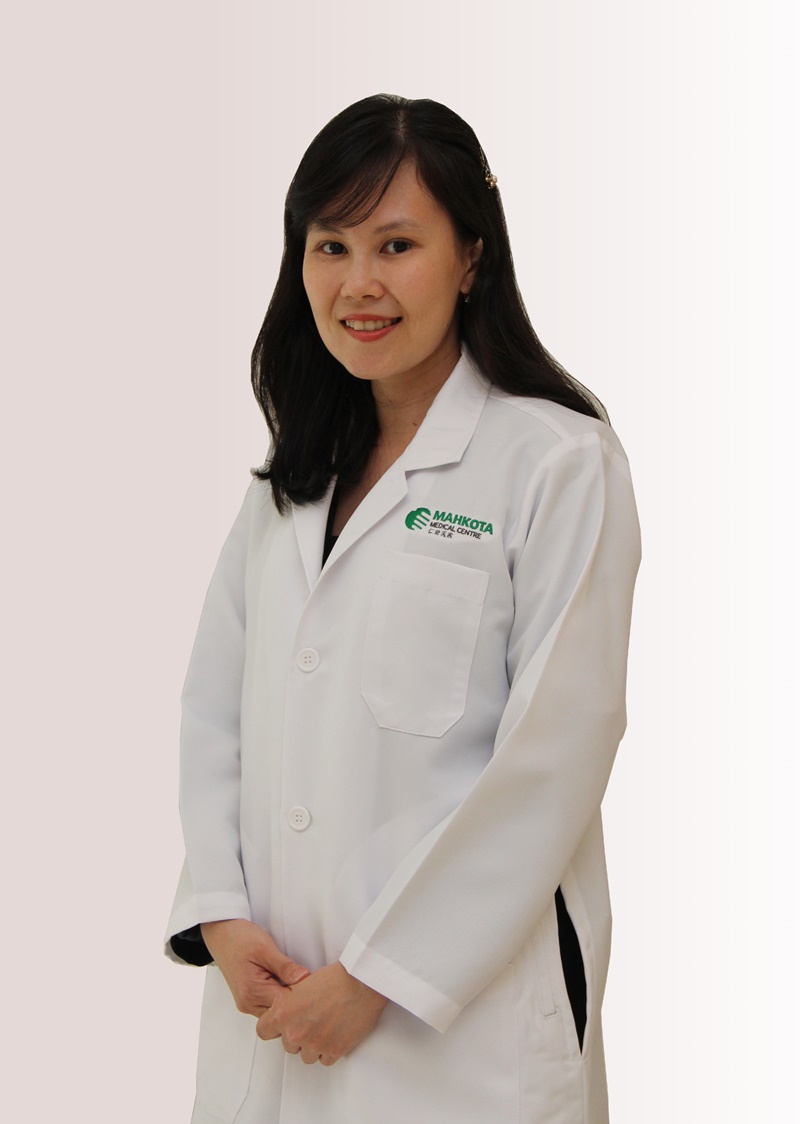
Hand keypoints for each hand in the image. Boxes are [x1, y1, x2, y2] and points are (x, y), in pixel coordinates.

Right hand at [200, 919, 310, 1016]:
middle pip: (281, 1013)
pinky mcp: (249, 999)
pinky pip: (269, 1006)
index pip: (285, 1005)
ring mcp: (247, 1003)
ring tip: (299, 982)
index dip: (303, 995)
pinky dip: (280, 997)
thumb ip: (285, 966)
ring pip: (276, 1012)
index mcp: (252, 992)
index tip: (316, 984)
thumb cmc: (239, 938)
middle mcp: (248, 1003)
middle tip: (312, 984)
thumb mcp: (266, 948)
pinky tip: (288, 984)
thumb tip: (305, 979)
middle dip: (297, 1001)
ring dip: (289, 1000)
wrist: (221, 934)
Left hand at [256, 962, 387, 1064]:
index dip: (273, 1028)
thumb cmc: (335, 978)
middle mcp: (296, 1031)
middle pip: (288, 1045)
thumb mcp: (301, 984)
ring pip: (306, 1055)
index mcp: (284, 1013)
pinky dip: (329, 1049)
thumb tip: (284, 1013)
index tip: (282, 1024)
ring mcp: (314, 1044)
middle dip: (298, 1035)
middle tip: (312, 1020)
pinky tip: (335, 1033)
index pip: (263, 1031)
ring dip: (313, 1044)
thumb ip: (287, 1003)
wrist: (361, 982)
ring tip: (325, 1026)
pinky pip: (324, 1059)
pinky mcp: (333, 1051)